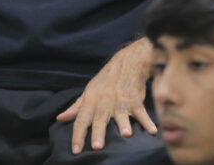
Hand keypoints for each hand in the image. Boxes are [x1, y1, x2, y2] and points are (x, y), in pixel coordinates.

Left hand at [56, 38, 156, 153]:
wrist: (126, 63)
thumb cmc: (105, 81)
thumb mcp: (88, 92)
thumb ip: (76, 107)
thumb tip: (60, 118)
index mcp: (91, 100)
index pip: (81, 119)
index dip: (78, 135)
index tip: (75, 150)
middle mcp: (104, 101)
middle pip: (100, 118)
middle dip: (99, 132)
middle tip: (97, 147)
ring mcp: (121, 101)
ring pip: (121, 115)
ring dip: (124, 124)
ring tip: (126, 135)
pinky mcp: (135, 101)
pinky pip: (141, 112)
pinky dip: (147, 121)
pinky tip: (153, 131)